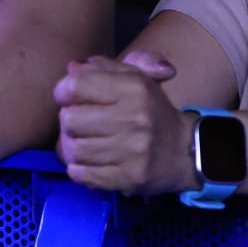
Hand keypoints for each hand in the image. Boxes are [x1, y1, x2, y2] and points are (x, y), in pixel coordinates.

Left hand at [53, 51, 191, 195]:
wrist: (184, 152)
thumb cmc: (152, 110)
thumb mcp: (136, 79)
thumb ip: (105, 68)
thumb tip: (72, 69)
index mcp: (134, 88)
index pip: (77, 86)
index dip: (63, 91)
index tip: (68, 97)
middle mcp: (134, 119)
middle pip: (70, 120)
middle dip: (67, 121)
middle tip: (77, 123)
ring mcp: (132, 151)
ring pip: (74, 149)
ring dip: (70, 147)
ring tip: (81, 142)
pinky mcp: (129, 178)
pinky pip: (83, 175)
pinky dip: (78, 169)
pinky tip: (87, 162)